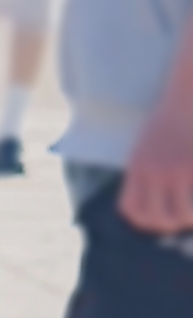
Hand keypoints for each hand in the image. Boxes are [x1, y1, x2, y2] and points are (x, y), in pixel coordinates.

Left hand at [121, 83, 192, 233]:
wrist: (188, 92)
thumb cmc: (172, 119)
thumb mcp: (148, 144)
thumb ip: (146, 170)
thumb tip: (156, 204)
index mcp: (137, 165)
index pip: (130, 208)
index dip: (145, 221)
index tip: (160, 218)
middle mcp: (153, 170)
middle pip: (157, 219)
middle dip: (172, 225)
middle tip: (184, 218)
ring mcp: (176, 169)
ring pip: (182, 215)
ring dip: (191, 218)